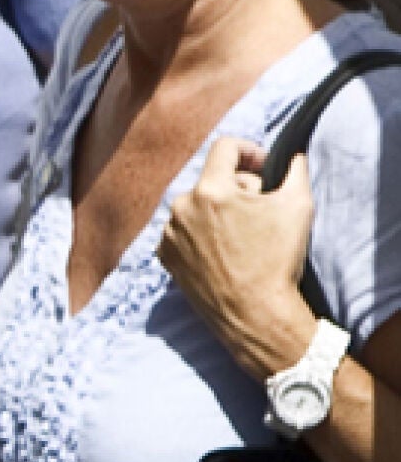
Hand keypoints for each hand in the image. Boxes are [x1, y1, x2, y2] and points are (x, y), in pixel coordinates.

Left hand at [160, 137, 316, 375]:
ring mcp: (169, 233)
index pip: (225, 148)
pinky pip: (184, 231)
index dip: (249, 151)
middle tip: (260, 211)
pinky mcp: (164, 255)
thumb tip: (289, 153)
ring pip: (197, 206)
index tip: (264, 167)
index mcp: (210, 189)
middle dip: (238, 188)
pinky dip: (201, 234)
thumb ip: (294, 168)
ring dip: (218, 212)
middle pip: (213, 179)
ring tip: (242, 236)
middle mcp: (181, 207)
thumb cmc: (277, 260)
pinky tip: (223, 251)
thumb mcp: (297, 205)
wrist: (255, 313)